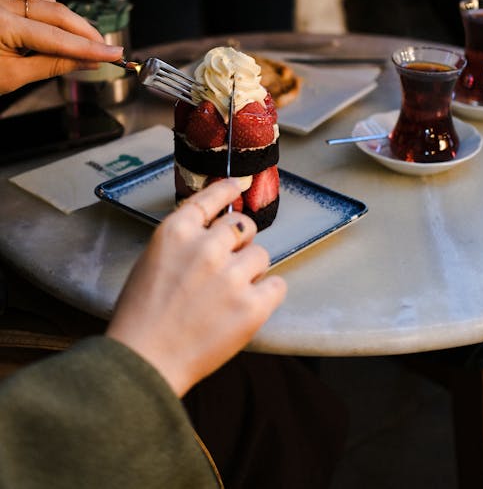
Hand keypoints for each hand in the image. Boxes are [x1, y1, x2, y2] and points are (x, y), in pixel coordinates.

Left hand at [0, 0, 123, 93]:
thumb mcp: (11, 76)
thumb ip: (52, 66)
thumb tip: (86, 62)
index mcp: (2, 23)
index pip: (58, 37)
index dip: (89, 48)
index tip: (114, 54)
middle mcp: (1, 4)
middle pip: (58, 12)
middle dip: (85, 32)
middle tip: (107, 50)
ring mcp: (1, 0)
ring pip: (48, 4)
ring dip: (71, 23)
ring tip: (87, 45)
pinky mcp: (1, 2)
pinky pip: (34, 2)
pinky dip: (53, 16)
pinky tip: (63, 32)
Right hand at [106, 179, 286, 396]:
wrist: (144, 361)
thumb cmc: (140, 316)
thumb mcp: (152, 261)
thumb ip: (183, 242)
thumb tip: (213, 233)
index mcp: (176, 232)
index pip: (211, 197)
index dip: (228, 189)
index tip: (239, 185)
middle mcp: (206, 247)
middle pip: (242, 225)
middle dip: (239, 241)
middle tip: (229, 263)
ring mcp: (232, 276)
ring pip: (261, 254)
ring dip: (251, 269)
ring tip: (231, 294)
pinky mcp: (252, 306)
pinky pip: (277, 285)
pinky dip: (267, 294)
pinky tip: (249, 306)